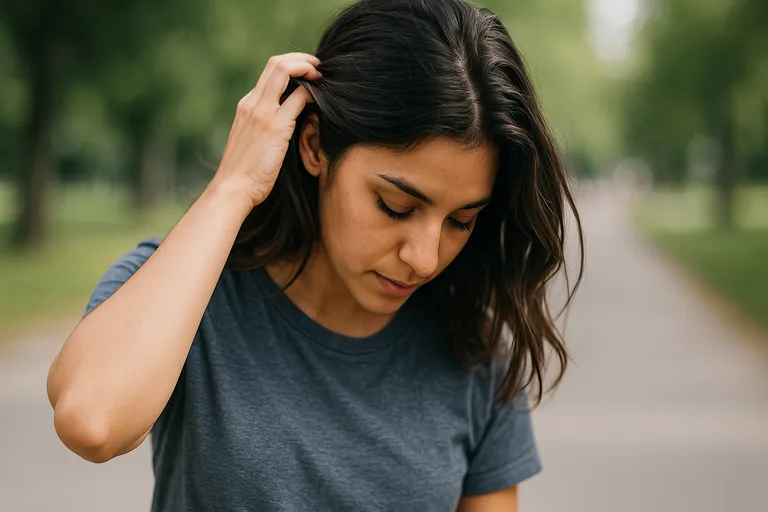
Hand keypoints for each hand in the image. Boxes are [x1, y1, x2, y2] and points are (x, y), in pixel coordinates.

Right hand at [213, 52, 320, 207]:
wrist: (233, 188)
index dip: (291, 66)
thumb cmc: (245, 172)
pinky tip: (321, 100)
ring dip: (308, 69)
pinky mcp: (276, 126)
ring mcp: (263, 113)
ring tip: (322, 78)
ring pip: (285, 71)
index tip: (307, 73)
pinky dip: (312, 92)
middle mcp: (252, 104)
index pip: (269, 72)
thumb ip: (264, 126)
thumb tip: (286, 124)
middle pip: (276, 63)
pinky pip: (298, 97)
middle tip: (319, 68)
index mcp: (246, 106)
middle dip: (301, 60)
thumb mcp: (252, 141)